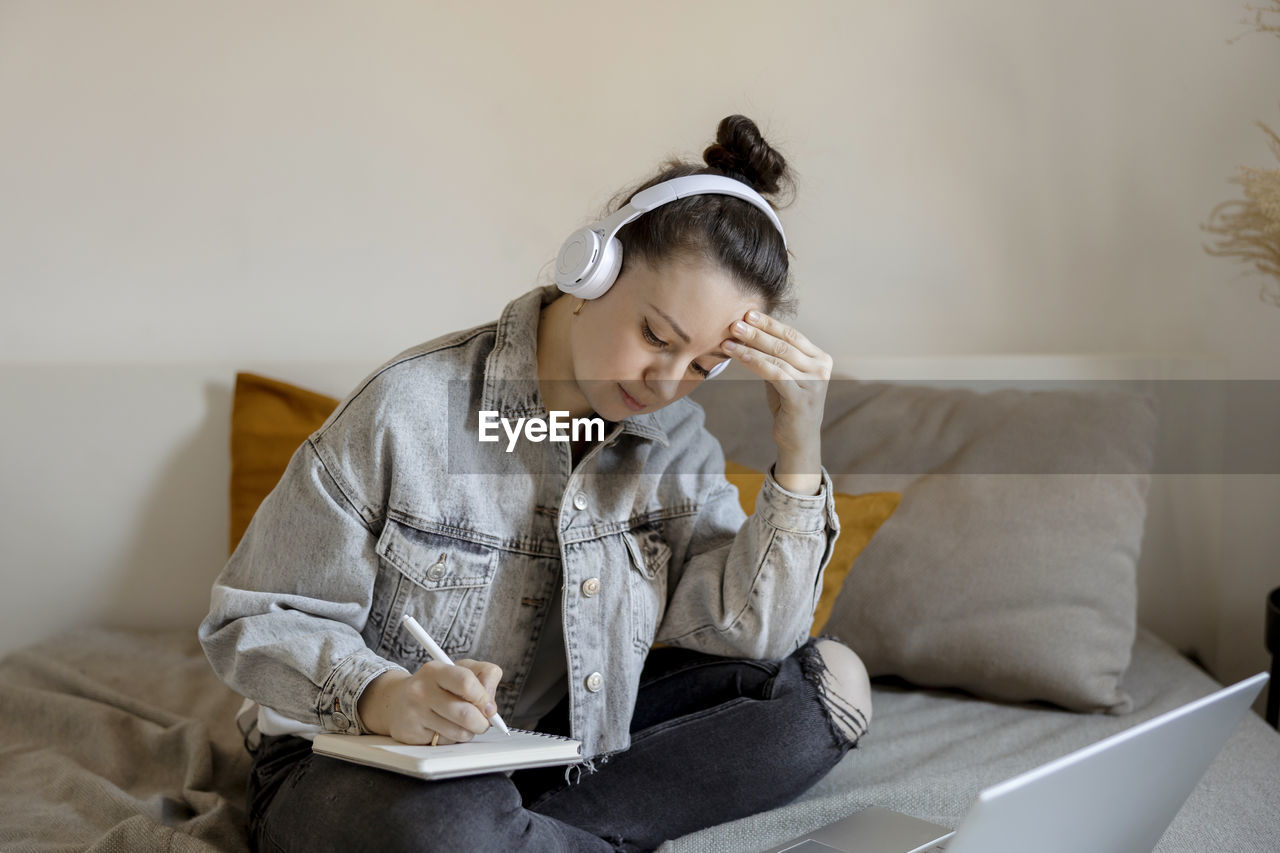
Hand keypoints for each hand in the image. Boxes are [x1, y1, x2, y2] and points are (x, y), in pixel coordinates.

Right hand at [358, 658, 501, 743]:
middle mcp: (421, 690)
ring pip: (459, 732)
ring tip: (462, 724)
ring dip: (468, 732)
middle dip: (482, 723)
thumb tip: (491, 706)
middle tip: (482, 722)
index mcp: (435, 670)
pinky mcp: (411, 733)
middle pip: (466, 714)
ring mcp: (414, 713)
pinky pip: (444, 742)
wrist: (399, 701)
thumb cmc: (438, 685)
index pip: (466, 682)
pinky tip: (443, 728)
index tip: (489, 706)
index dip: (484, 698)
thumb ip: (485, 676)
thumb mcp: (462, 669)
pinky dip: (451, 739)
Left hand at [722, 310, 832, 493]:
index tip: (748, 313)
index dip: (770, 323)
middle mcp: (821, 368)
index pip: (792, 335)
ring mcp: (814, 383)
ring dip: (750, 347)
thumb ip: (776, 357)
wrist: (798, 439)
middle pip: (784, 344)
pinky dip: (755, 362)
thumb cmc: (789, 405)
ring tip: (729, 340)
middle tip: (735, 323)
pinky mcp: (801, 398)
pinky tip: (739, 356)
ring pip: (777, 358)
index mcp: (820, 358)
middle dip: (757, 332)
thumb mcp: (785, 376)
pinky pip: (774, 374)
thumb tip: (750, 332)